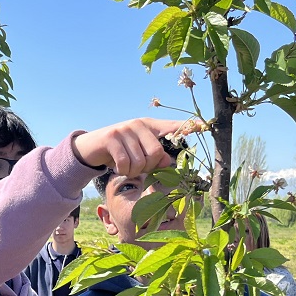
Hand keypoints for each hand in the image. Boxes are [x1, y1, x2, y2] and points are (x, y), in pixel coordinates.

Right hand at [72, 118, 195, 175]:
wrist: (91, 148)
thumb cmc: (119, 152)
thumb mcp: (138, 153)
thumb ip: (154, 157)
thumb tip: (168, 163)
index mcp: (149, 126)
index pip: (172, 126)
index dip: (187, 127)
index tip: (204, 126)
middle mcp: (139, 124)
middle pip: (156, 152)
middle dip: (148, 167)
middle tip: (137, 168)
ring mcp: (125, 129)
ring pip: (140, 161)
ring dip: (133, 171)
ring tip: (125, 167)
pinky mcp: (112, 137)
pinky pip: (125, 162)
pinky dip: (122, 170)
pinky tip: (117, 167)